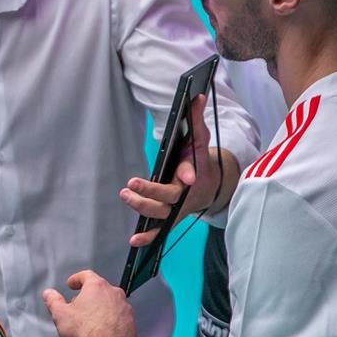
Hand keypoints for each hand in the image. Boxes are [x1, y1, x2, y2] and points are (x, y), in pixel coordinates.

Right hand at [42, 270, 134, 336]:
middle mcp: (113, 294)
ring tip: (91, 322)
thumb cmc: (86, 332)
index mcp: (96, 286)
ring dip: (102, 309)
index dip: (77, 279)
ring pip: (111, 303)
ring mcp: (124, 308)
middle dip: (89, 296)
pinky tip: (103, 332)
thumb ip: (53, 301)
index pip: (86, 275)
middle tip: (79, 306)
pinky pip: (119, 318)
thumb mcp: (60, 314)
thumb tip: (48, 294)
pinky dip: (112, 321)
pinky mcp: (131, 323)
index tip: (72, 283)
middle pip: (100, 289)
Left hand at [120, 94, 224, 247]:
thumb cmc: (200, 159)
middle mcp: (185, 193)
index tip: (187, 175)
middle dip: (151, 192)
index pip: (191, 171)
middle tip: (131, 184)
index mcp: (193, 172)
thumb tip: (196, 95)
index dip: (188, 173)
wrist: (211, 186)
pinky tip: (134, 241)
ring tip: (125, 195)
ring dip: (142, 207)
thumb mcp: (200, 137)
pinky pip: (160, 231)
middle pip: (169, 197)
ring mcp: (177, 208)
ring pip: (161, 214)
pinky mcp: (170, 218)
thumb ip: (196, 118)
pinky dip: (149, 238)